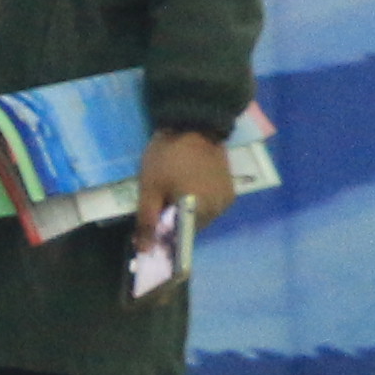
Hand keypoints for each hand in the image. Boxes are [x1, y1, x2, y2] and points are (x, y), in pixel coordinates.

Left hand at [131, 127, 237, 279]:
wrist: (193, 124)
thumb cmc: (168, 156)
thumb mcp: (149, 187)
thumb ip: (147, 220)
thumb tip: (144, 250)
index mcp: (200, 212)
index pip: (183, 239)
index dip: (166, 240)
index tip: (152, 236)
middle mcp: (219, 210)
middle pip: (192, 228)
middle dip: (174, 224)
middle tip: (157, 209)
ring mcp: (227, 200)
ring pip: (202, 217)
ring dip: (186, 213)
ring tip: (170, 196)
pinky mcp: (230, 189)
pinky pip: (210, 205)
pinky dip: (197, 203)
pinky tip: (184, 189)